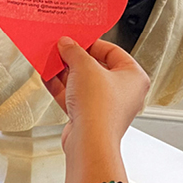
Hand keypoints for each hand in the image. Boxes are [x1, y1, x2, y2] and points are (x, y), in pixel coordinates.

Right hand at [44, 37, 149, 151]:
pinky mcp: (90, 118)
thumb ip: (74, 51)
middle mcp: (124, 93)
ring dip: (66, 72)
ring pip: (84, 84)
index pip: (113, 52)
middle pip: (97, 68)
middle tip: (62, 50)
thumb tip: (67, 44)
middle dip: (76, 59)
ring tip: (51, 61)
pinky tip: (48, 77)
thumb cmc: (100, 108)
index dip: (92, 43)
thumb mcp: (84, 66)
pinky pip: (75, 98)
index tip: (76, 40)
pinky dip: (62, 88)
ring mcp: (107, 107)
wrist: (89, 142)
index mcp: (135, 77)